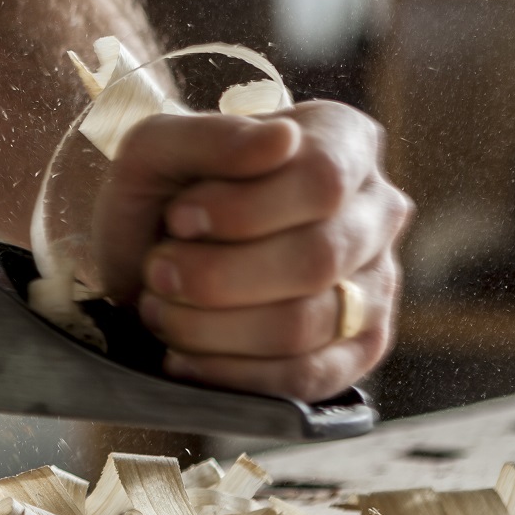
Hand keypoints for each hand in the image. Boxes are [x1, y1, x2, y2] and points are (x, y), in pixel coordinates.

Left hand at [92, 101, 411, 400]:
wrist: (139, 262)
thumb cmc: (157, 197)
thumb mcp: (156, 150)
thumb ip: (211, 136)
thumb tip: (283, 138)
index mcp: (342, 142)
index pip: (322, 180)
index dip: (242, 210)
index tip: (178, 218)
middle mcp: (374, 211)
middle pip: (317, 259)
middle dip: (215, 276)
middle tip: (158, 272)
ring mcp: (375, 285)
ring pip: (306, 324)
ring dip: (212, 326)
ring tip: (162, 310)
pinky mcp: (357, 351)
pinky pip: (307, 378)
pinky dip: (230, 373)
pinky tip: (183, 357)